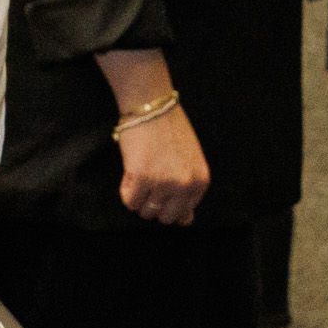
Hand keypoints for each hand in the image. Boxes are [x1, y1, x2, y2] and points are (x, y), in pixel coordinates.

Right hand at [113, 104, 210, 224]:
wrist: (152, 106)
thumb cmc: (170, 130)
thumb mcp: (190, 161)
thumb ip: (188, 191)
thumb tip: (185, 222)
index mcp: (200, 182)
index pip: (183, 214)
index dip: (168, 203)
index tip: (161, 189)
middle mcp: (184, 185)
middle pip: (164, 217)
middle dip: (153, 204)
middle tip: (149, 183)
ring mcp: (163, 182)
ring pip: (145, 210)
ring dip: (139, 197)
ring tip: (141, 173)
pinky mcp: (141, 177)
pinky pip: (129, 201)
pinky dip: (126, 190)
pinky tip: (132, 170)